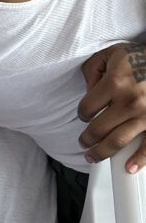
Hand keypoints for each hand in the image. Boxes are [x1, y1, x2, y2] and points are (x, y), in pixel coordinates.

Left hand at [79, 42, 145, 172]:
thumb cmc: (142, 57)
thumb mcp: (112, 54)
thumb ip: (93, 71)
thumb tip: (88, 91)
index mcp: (114, 83)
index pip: (86, 108)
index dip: (82, 113)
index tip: (84, 115)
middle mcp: (130, 101)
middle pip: (98, 129)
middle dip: (87, 139)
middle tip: (84, 142)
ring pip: (117, 141)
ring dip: (102, 152)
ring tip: (93, 156)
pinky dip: (139, 160)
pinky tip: (129, 167)